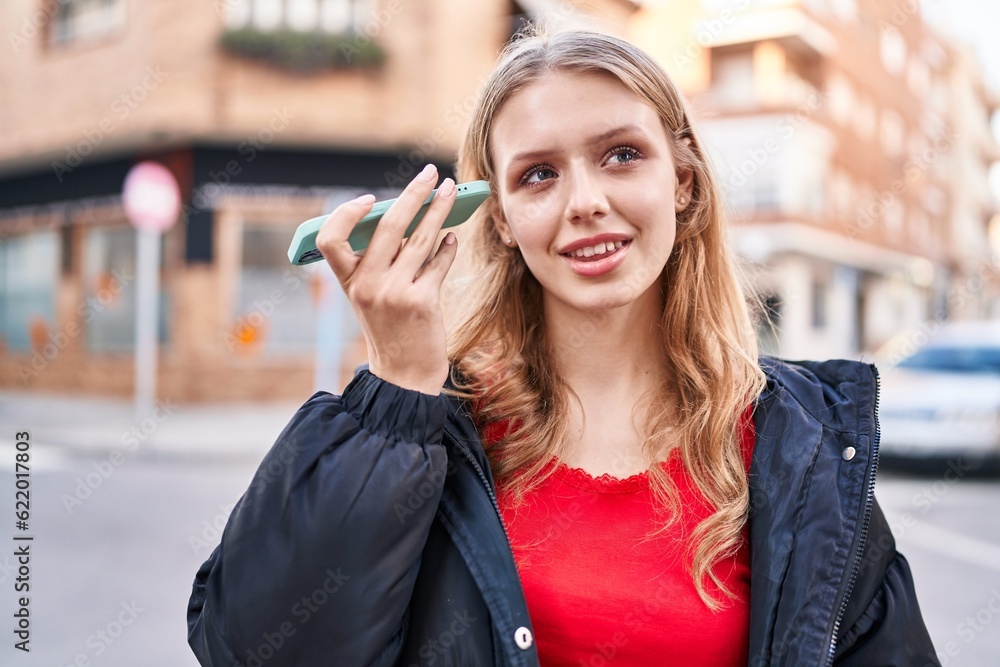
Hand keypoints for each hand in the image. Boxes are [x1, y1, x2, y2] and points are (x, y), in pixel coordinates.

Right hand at [316, 164, 458, 395]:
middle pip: (387, 226)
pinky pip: (438, 263)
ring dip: (439, 210)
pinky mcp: (421, 302)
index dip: (346, 214)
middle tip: (429, 175)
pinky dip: (447, 247)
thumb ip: (379, 264)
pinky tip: (452, 238)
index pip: (330, 239)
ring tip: (450, 193)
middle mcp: (367, 285)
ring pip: (420, 238)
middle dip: (413, 194)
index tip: (371, 199)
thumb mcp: (371, 298)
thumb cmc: (390, 331)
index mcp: (348, 283)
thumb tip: (406, 219)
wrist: (403, 375)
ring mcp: (394, 293)